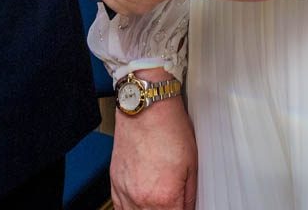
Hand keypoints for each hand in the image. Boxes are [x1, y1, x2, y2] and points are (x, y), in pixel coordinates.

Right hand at [110, 76, 195, 209]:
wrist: (146, 108)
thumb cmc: (168, 128)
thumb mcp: (192, 164)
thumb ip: (190, 195)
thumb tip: (189, 207)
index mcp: (164, 196)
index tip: (185, 207)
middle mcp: (140, 198)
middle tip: (174, 202)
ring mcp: (125, 191)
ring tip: (159, 202)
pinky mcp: (114, 183)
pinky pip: (120, 208)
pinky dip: (131, 209)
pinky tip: (142, 204)